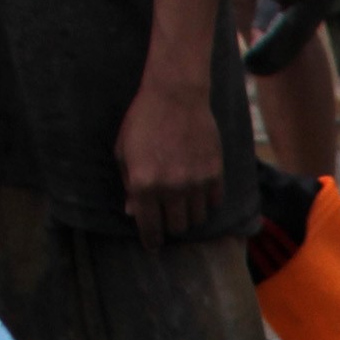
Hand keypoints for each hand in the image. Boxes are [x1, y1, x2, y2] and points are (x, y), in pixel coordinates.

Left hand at [118, 75, 223, 244]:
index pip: (149, 227)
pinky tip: (200, 189)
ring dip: (189, 214)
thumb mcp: (124, 151)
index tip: (154, 245)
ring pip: (197, 218)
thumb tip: (133, 213)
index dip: (151, 240)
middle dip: (171, 224)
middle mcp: (170, 189)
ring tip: (184, 201)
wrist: (175, 94)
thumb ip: (128, 184)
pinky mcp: (214, 174)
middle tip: (169, 214)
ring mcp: (195, 183)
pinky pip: (214, 202)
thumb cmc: (144, 120)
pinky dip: (207, 200)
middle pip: (177, 227)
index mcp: (143, 184)